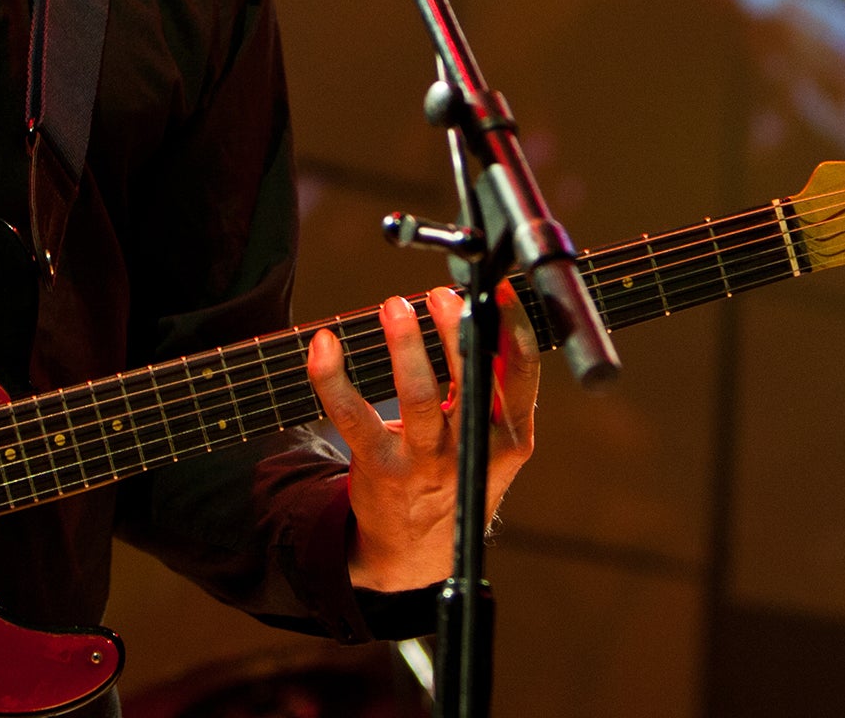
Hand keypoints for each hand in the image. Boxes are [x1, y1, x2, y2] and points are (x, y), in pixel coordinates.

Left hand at [306, 283, 539, 591]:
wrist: (417, 552)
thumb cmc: (457, 475)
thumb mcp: (492, 442)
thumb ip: (494, 388)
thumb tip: (483, 309)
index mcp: (509, 438)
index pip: (521, 376)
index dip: (514, 330)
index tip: (496, 290)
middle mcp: (471, 449)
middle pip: (470, 380)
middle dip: (456, 333)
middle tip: (441, 294)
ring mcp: (426, 461)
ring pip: (418, 398)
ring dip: (405, 347)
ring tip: (394, 307)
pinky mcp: (381, 467)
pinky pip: (353, 417)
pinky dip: (333, 378)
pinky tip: (323, 345)